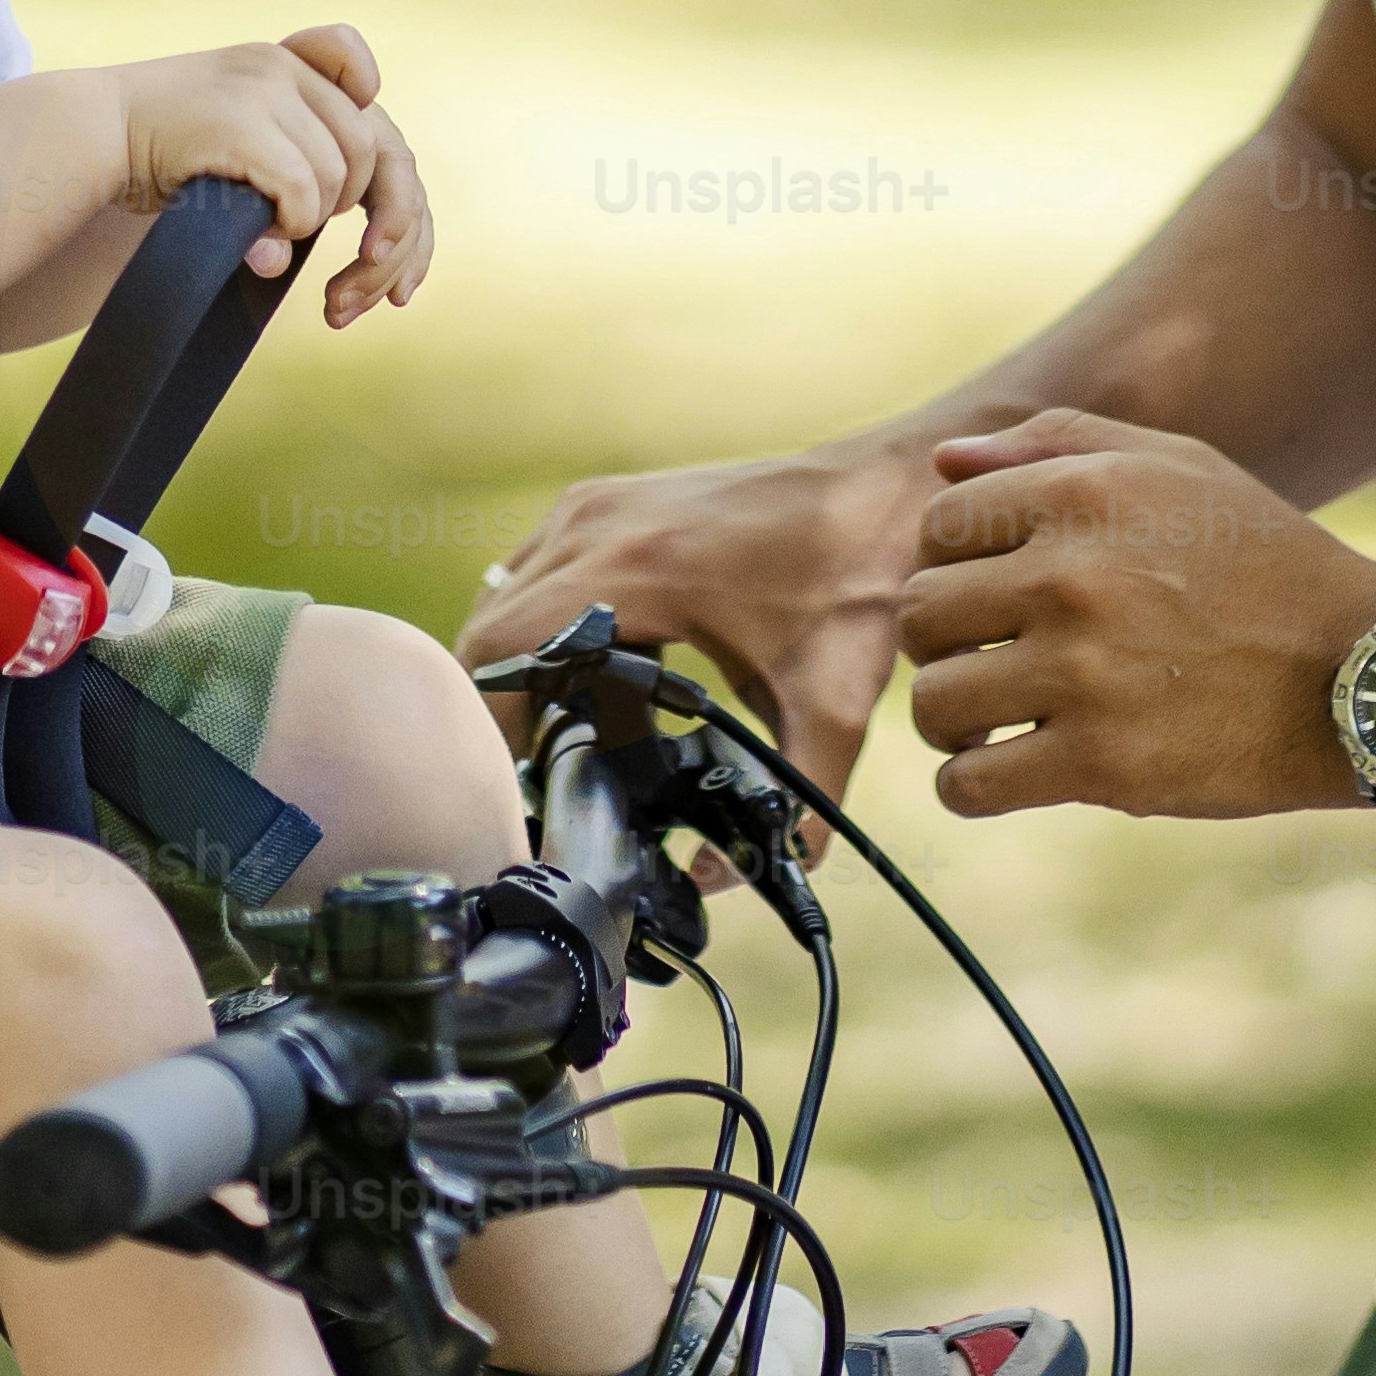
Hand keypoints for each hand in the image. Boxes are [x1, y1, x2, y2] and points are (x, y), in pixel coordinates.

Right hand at [111, 24, 431, 326]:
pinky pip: (304, 189)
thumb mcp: (238, 134)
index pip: (362, 78)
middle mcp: (280, 64)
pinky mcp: (241, 123)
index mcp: (284, 59)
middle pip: (368, 144)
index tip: (369, 196)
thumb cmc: (161, 151)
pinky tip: (264, 234)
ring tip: (278, 230)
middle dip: (360, 207)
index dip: (378, 136)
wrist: (88, 134)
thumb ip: (294, 155)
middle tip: (325, 247)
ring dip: (317, 216)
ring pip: (340, 171)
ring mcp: (262, 87)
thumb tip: (353, 227)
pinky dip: (294, 222)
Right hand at [462, 442, 927, 787]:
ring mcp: (598, 503)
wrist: (888, 493)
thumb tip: (730, 882)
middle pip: (487, 628)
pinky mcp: (609, 498)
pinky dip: (544, 620)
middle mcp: (598, 524)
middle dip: (500, 707)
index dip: (493, 728)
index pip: (501, 648)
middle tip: (545, 767)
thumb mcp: (833, 709)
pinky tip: (597, 666)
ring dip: (519, 662)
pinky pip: (536, 567)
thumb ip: (794, 808)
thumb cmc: (858, 586)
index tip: (526, 783)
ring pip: (505, 595)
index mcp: (636, 570)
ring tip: (570, 724)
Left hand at [895, 411, 1375, 826]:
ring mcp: (1085, 674)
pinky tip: (1007, 770)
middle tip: (988, 660)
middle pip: (921, 614)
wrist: (1364, 673)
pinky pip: (971, 785)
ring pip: (935, 704)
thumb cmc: (1267, 563)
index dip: (952, 564)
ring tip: (994, 720)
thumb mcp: (1180, 466)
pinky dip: (972, 785)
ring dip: (953, 720)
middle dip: (944, 643)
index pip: (940, 525)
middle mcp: (1073, 577)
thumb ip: (1057, 443)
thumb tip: (945, 462)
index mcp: (1085, 493)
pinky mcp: (1103, 765)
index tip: (990, 596)